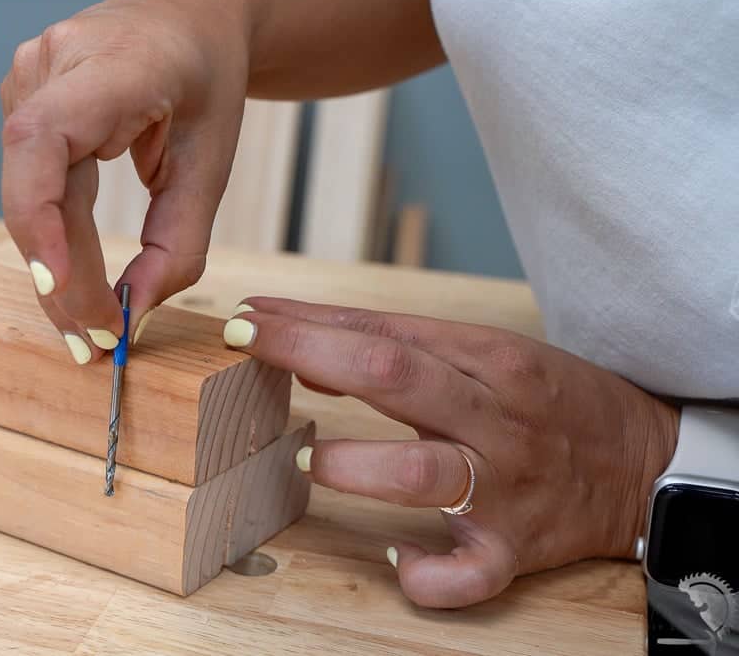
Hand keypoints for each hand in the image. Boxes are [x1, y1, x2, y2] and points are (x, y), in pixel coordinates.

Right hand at [0, 0, 250, 362]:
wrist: (184, 18)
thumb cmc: (204, 78)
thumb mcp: (213, 162)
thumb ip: (179, 243)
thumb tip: (135, 311)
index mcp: (110, 65)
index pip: (41, 139)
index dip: (36, 218)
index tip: (60, 288)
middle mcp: (50, 66)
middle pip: (31, 187)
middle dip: (60, 274)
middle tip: (93, 340)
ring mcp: (25, 83)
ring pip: (24, 196)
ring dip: (53, 266)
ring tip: (87, 325)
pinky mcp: (21, 107)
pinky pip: (29, 186)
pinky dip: (51, 239)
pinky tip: (74, 281)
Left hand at [224, 297, 679, 607]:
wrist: (644, 463)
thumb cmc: (549, 398)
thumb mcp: (485, 351)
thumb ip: (396, 347)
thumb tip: (306, 346)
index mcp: (488, 358)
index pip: (383, 331)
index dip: (307, 324)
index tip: (248, 316)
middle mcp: (493, 418)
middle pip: (393, 376)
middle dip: (310, 355)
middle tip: (249, 348)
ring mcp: (503, 488)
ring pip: (422, 475)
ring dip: (354, 466)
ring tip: (312, 460)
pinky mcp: (514, 551)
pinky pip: (465, 575)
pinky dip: (424, 575)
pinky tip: (393, 560)